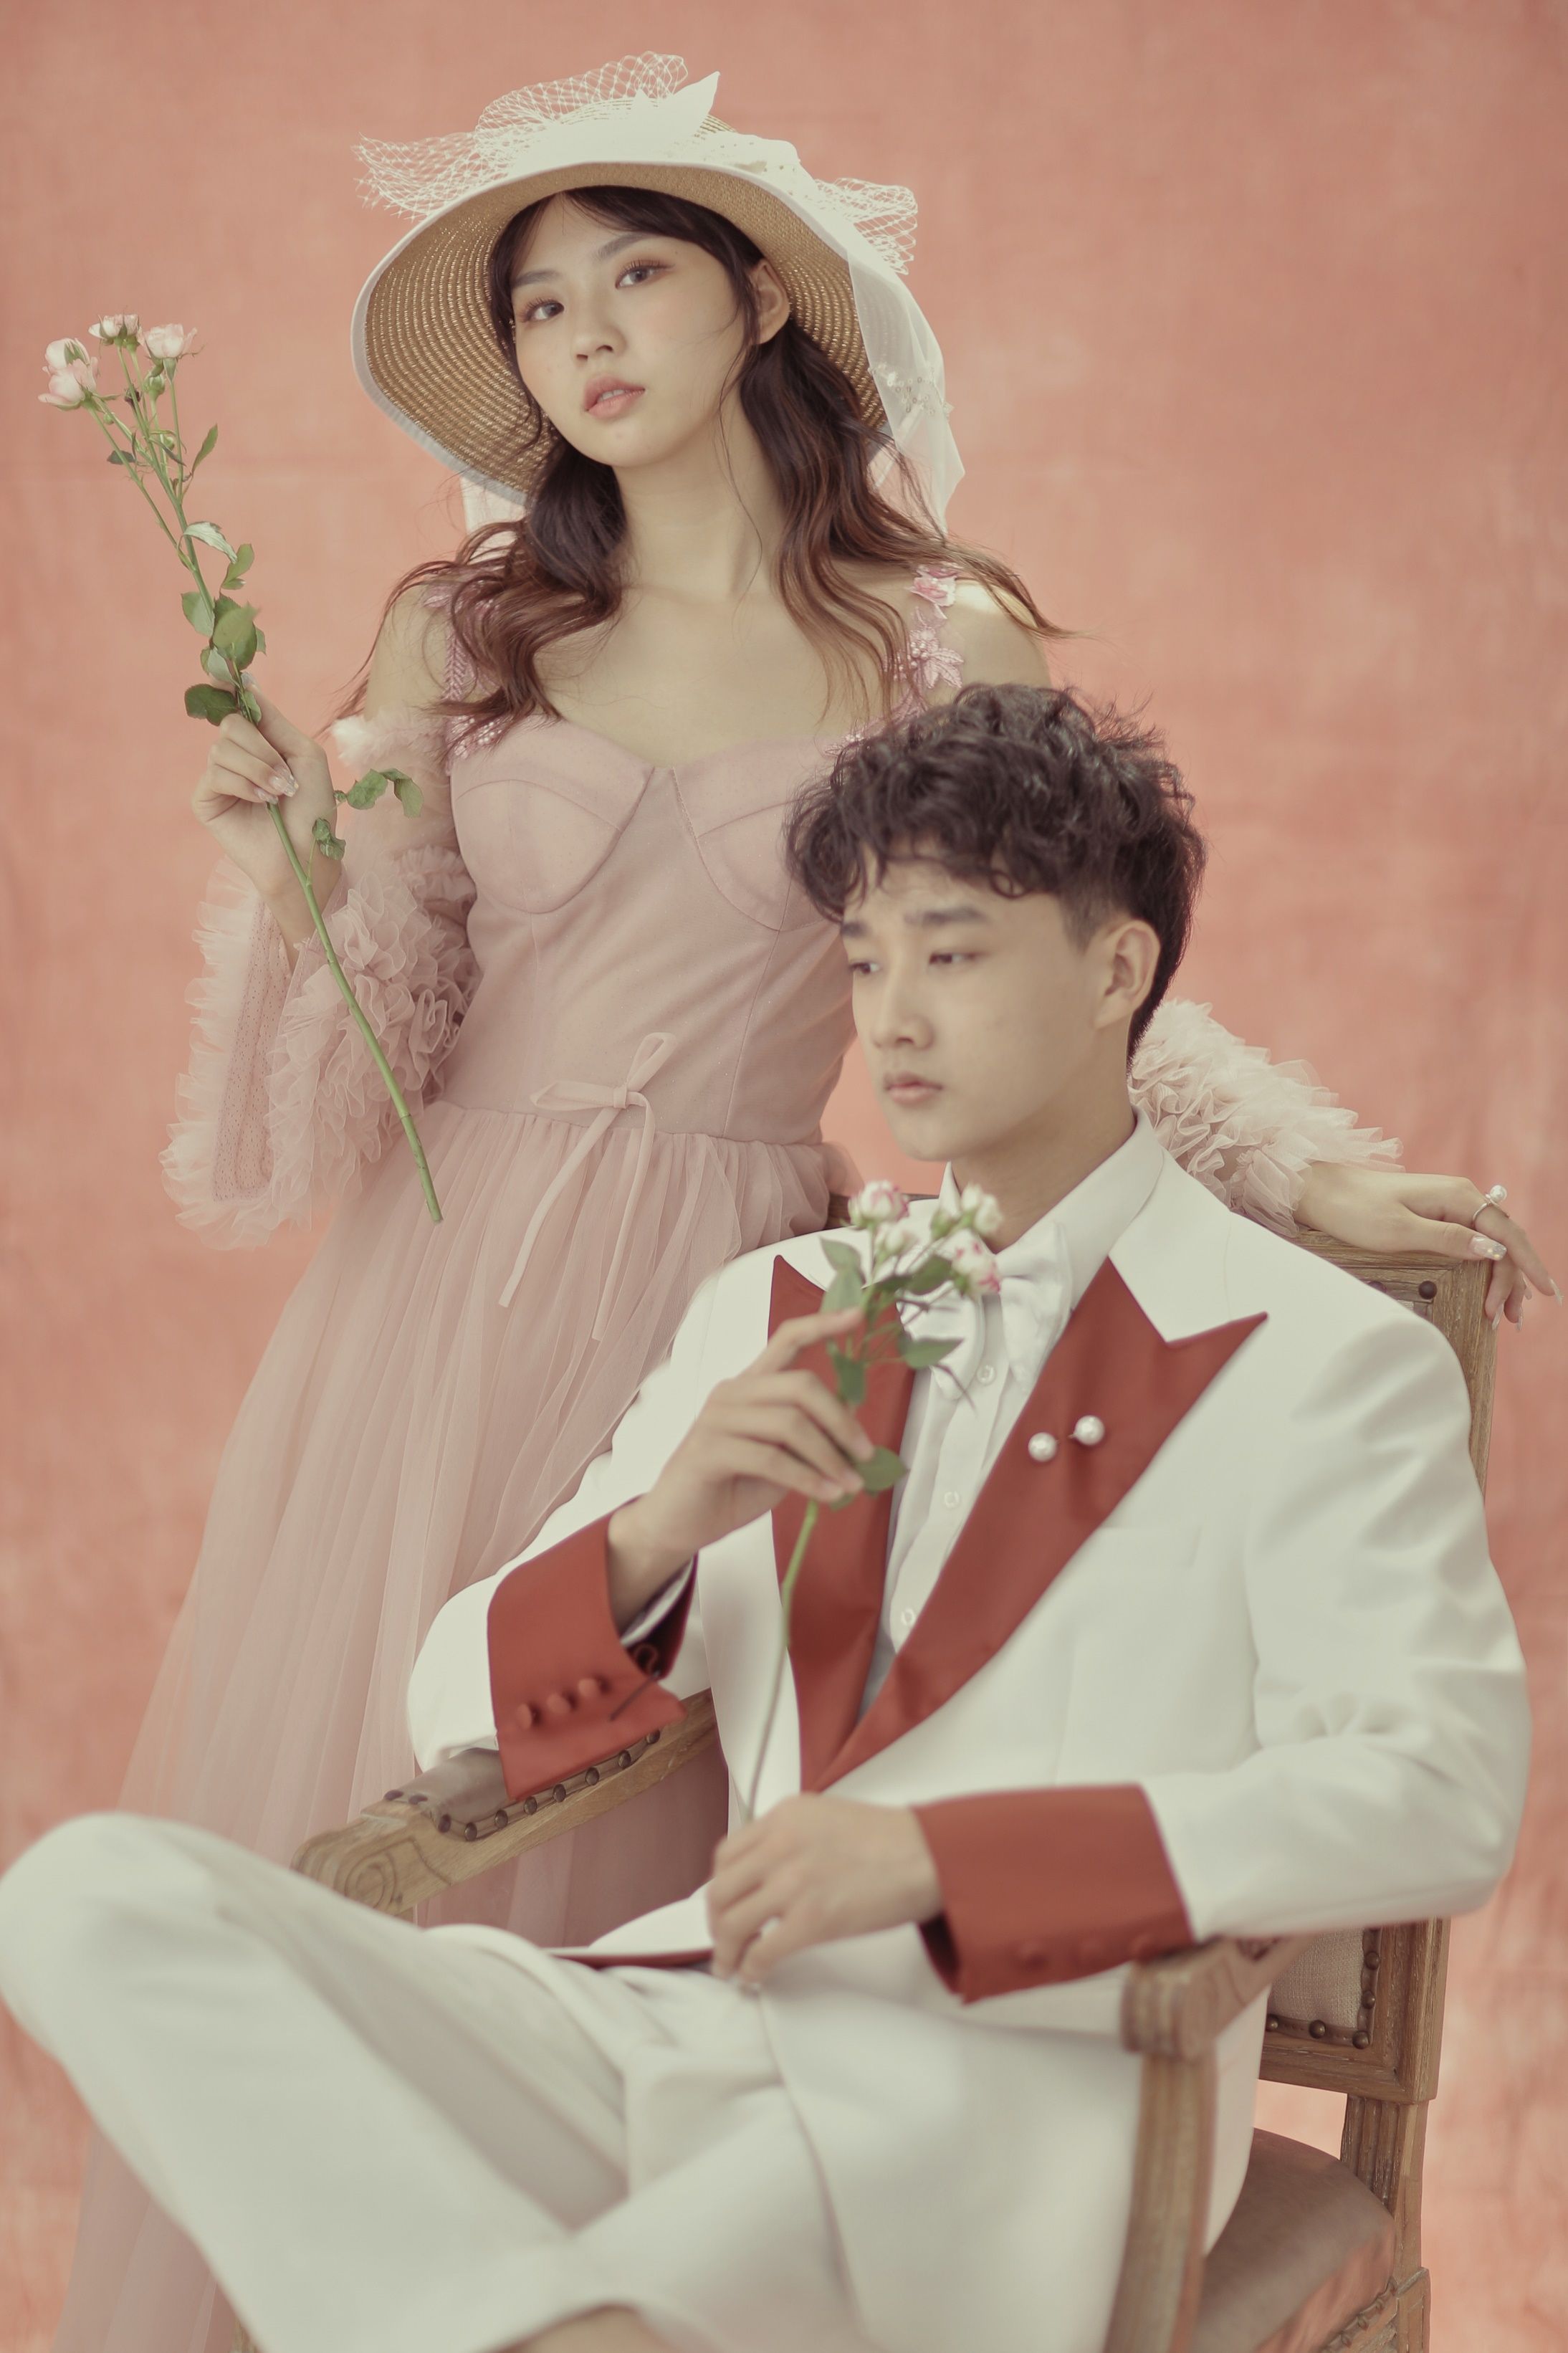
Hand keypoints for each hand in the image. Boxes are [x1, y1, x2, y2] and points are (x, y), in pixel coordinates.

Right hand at [190, 685, 340, 928]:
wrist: (307, 854)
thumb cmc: (313, 809)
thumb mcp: (305, 755)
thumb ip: (275, 721)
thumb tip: (249, 686)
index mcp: (261, 742)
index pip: (237, 706)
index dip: (226, 687)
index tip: (218, 671)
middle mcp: (236, 755)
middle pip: (231, 724)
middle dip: (261, 748)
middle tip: (284, 776)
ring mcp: (219, 777)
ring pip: (222, 748)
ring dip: (258, 770)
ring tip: (277, 794)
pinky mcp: (205, 799)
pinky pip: (215, 773)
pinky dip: (243, 785)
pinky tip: (261, 802)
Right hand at [606, 1307, 875, 1612]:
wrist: (680, 1524)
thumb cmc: (732, 1487)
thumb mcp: (783, 1457)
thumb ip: (810, 1433)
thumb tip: (854, 1416)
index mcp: (750, 1385)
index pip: (786, 1340)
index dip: (822, 1325)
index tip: (858, 1314)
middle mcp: (732, 1392)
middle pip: (801, 1384)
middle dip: (841, 1420)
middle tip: (866, 1454)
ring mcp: (717, 1418)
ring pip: (790, 1423)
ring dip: (829, 1457)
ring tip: (850, 1484)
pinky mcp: (708, 1449)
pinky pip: (771, 1458)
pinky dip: (807, 1478)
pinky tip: (826, 1494)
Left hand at [707, 1794, 941, 1985]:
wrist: (928, 1855)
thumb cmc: (888, 1840)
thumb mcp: (825, 1817)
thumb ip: (789, 1837)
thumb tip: (764, 1874)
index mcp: (783, 1817)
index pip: (726, 1855)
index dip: (719, 1887)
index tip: (723, 1907)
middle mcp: (780, 1844)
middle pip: (721, 1891)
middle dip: (714, 1924)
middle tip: (722, 1943)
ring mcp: (794, 1882)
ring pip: (733, 1923)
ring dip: (725, 1952)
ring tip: (730, 1967)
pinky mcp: (812, 1919)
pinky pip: (762, 1951)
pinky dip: (751, 1969)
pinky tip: (755, 1976)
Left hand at [1295, 1164, 1559, 1328]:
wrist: (1320, 1191)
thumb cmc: (1354, 1210)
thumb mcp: (1400, 1231)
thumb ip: (1448, 1240)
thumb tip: (1493, 1250)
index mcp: (1458, 1196)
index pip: (1507, 1233)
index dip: (1528, 1265)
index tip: (1546, 1293)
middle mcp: (1459, 1197)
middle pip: (1503, 1241)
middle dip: (1513, 1281)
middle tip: (1510, 1320)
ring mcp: (1448, 1206)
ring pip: (1489, 1244)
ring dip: (1500, 1278)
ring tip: (1504, 1314)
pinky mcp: (1434, 1215)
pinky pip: (1471, 1242)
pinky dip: (1482, 1268)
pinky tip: (1485, 1288)